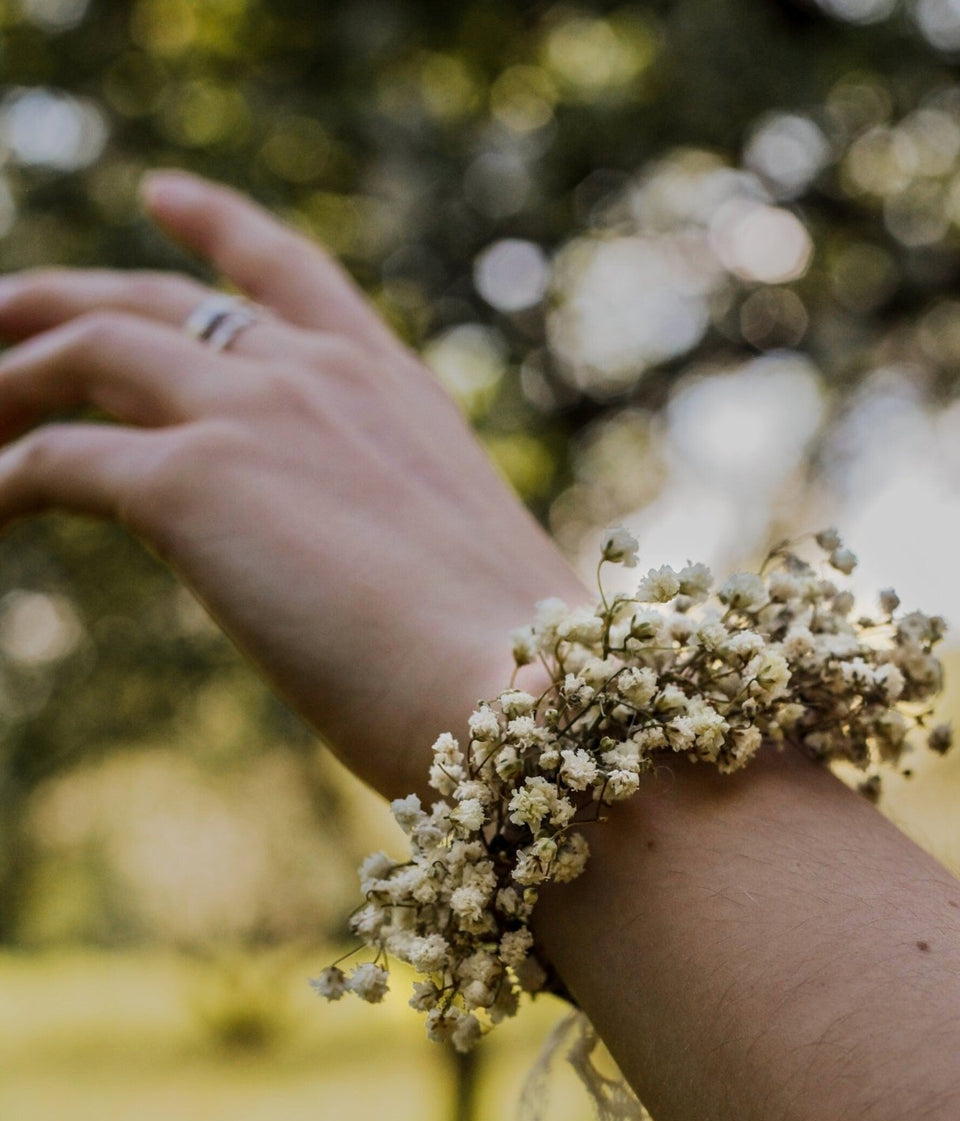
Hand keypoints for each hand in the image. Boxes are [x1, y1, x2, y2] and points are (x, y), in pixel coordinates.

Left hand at [0, 171, 582, 799]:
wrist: (514, 692)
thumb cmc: (504, 671)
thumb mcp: (448, 569)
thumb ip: (389, 535)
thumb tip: (354, 584)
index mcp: (388, 388)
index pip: (288, 273)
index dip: (217, 226)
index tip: (163, 196)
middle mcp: (315, 375)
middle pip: (148, 302)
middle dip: (57, 302)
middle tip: (0, 320)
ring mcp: (250, 414)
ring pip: (84, 353)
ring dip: (7, 381)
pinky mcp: (189, 482)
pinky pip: (53, 461)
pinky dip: (0, 479)